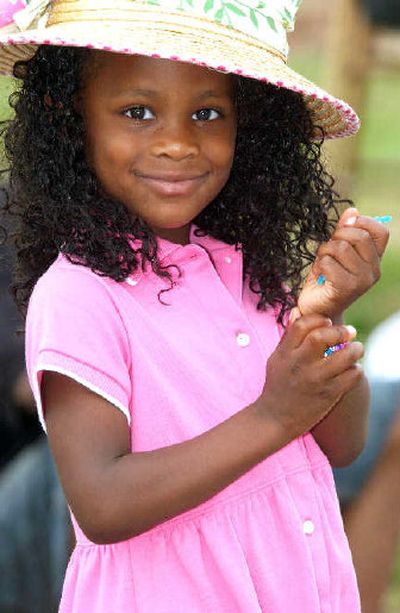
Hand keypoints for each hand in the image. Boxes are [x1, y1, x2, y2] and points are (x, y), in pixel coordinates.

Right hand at [258, 315, 362, 440]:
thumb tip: (297, 311)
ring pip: (343, 356)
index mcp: (285, 353)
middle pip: (322, 337)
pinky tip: (353, 369)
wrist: (275, 418)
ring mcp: (315, 380)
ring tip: (357, 349)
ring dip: (355, 349)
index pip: (301, 325)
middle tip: (350, 332)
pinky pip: (351, 376)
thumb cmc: (277, 385)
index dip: (318, 319)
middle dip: (340, 331)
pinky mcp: (328, 394)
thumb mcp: (276, 358)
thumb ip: (288, 336)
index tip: (328, 322)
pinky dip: (356, 369)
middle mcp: (299, 364)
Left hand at [297, 207, 389, 318]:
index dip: (363, 222)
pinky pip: (328, 262)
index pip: (381, 231)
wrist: (317, 311)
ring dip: (324, 252)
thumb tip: (352, 210)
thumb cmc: (325, 280)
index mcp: (374, 260)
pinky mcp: (346, 288)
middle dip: (337, 237)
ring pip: (340, 248)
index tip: (345, 226)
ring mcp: (362, 281)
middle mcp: (373, 271)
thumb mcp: (334, 252)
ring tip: (322, 264)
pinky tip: (319, 276)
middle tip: (328, 250)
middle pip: (359, 236)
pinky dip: (318, 265)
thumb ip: (343, 233)